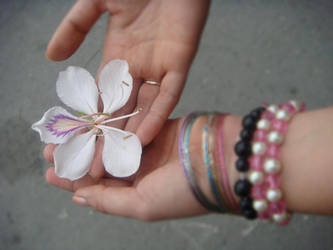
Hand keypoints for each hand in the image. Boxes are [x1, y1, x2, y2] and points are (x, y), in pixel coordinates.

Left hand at [44, 118, 211, 220]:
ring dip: (88, 136)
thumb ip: (109, 201)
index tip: (50, 172)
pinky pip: (126, 123)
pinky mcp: (154, 124)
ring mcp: (147, 146)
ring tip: (65, 131)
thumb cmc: (183, 191)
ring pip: (109, 140)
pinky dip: (108, 120)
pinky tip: (90, 116)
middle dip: (77, 156)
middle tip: (51, 148)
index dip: (73, 180)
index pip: (98, 187)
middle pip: (100, 162)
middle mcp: (139, 170)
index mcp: (136, 192)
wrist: (220, 161)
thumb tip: (79, 198)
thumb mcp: (142, 206)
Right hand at [46, 0, 209, 176]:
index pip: (104, 94)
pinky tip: (142, 139)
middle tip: (95, 164)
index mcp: (118, 54)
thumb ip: (75, 27)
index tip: (82, 143)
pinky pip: (168, 97)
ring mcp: (159, 68)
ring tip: (117, 162)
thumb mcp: (96, 2)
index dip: (94, 119)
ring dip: (132, 135)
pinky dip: (156, 117)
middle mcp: (138, 67)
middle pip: (123, 109)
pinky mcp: (179, 64)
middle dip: (110, 137)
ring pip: (145, 108)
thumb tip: (51, 57)